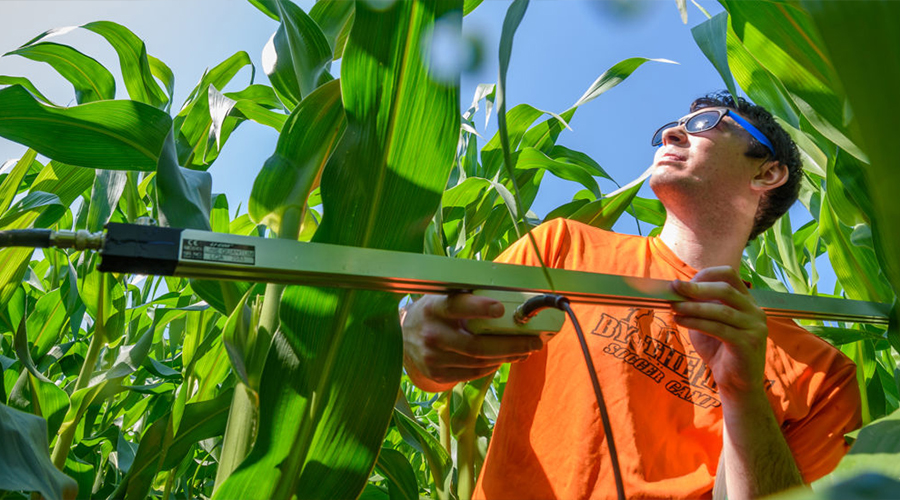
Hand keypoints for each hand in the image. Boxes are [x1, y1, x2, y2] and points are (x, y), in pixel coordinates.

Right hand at [402, 294, 544, 391]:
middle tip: (534, 342)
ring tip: (525, 350)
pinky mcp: (437, 374)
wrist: (403, 338)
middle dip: (510, 345)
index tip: (500, 308)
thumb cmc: (434, 312)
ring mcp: (433, 358)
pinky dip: (492, 366)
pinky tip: (504, 358)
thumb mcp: (443, 297)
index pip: (456, 306)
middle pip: (476, 345)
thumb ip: (468, 297)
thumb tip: (508, 295)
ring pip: (478, 362)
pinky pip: (473, 373)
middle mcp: (431, 334)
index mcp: (433, 308)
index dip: (478, 308)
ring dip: (506, 357)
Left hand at [670, 266, 767, 397]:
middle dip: (696, 288)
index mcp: (747, 302)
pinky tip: (679, 321)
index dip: (706, 275)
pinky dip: (696, 323)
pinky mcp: (748, 343)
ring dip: (693, 307)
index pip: (730, 276)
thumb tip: (676, 289)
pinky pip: (718, 328)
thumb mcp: (706, 323)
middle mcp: (755, 311)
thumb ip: (698, 307)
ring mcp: (755, 327)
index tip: (683, 282)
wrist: (736, 384)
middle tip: (674, 288)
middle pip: (725, 290)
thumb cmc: (719, 351)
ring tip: (673, 307)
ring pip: (720, 310)